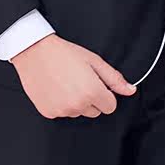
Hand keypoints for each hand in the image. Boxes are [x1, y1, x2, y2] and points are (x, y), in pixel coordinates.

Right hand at [10, 33, 137, 118]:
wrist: (34, 51)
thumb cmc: (63, 53)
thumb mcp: (94, 61)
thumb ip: (114, 78)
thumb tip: (130, 90)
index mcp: (92, 92)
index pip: (110, 106)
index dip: (105, 94)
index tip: (95, 83)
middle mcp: (78, 105)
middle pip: (95, 111)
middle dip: (91, 99)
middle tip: (79, 80)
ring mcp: (62, 111)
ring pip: (78, 113)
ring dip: (76, 102)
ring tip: (65, 82)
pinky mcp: (49, 112)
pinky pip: (62, 113)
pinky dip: (60, 104)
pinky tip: (55, 88)